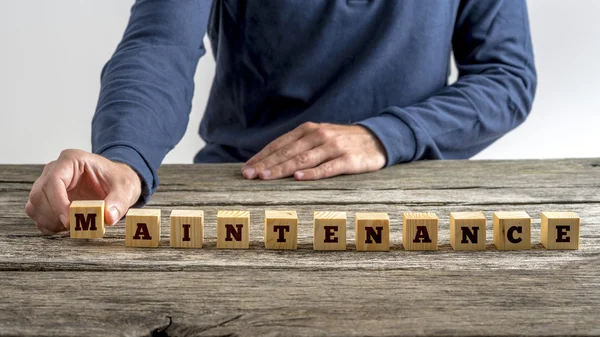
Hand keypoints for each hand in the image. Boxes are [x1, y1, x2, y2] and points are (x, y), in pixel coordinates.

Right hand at [25, 149, 141, 233]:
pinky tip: (66, 228)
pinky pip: (38, 214)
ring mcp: (49, 184)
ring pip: (35, 205)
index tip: (68, 220)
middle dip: (53, 214)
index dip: (58, 202)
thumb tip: (109, 217)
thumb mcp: (126, 188)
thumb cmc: (118, 180)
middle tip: (72, 226)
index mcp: (72, 160)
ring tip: (72, 227)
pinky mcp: (48, 198)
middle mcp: (55, 170)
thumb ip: (119, 202)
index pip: (54, 180)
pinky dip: (48, 225)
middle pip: (39, 194)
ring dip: (49, 221)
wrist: (116, 182)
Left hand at [242, 122, 386, 180]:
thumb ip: (299, 146)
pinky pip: (328, 167)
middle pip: (288, 152)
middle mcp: (319, 135)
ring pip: (303, 159)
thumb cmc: (342, 142)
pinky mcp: (349, 159)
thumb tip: (270, 161)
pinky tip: (298, 177)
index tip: (246, 169)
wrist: (378, 139)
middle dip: (266, 164)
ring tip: (266, 177)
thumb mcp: (319, 137)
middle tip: (249, 175)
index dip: (262, 156)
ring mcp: (334, 147)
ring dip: (282, 168)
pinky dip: (312, 173)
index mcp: (309, 130)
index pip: (280, 144)